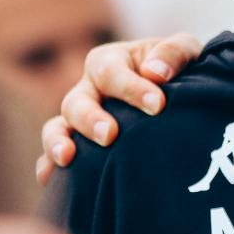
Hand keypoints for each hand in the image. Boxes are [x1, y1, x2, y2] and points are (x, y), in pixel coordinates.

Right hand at [37, 33, 201, 181]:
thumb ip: (174, 52)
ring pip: (57, 128)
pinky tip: (47, 181)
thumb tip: (155, 72)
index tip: (158, 105)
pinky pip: (53, 158)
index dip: (131, 88)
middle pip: (76, 102)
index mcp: (110, 62)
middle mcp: (89, 91)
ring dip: (58, 142)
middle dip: (90, 118)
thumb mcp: (186, 53)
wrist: (180, 99)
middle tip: (109, 135)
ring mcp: (80, 121)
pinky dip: (48, 167)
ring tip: (67, 158)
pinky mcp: (80, 148)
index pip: (111, 72)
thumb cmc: (179, 72)